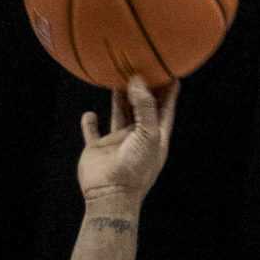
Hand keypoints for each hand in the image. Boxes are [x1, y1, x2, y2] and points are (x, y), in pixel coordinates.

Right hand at [78, 78, 176, 205]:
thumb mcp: (148, 133)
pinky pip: (92, 132)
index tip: (170, 68)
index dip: (169, 89)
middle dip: (142, 87)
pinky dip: (90, 122)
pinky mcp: (98, 149)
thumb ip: (145, 105)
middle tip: (140, 64)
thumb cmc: (136, 167)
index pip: (165, 107)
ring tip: (117, 77)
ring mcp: (117, 143)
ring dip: (119, 98)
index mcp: (155, 135)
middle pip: (142, 106)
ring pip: (119, 113)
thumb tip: (137, 80)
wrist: (111, 196)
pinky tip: (90, 113)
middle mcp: (137, 137)